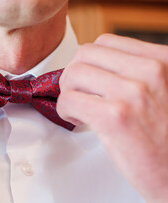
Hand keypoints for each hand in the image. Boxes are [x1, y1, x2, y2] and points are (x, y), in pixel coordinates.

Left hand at [57, 34, 167, 202]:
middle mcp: (152, 71)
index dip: (89, 62)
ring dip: (69, 92)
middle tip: (79, 94)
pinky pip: (69, 100)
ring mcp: (134, 92)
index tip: (89, 81)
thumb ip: (136, 73)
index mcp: (163, 60)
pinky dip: (66, 110)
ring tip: (81, 109)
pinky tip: (80, 121)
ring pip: (73, 73)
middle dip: (74, 75)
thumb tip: (96, 66)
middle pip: (85, 54)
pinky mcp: (115, 117)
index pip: (106, 42)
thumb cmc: (166, 138)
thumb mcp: (162, 91)